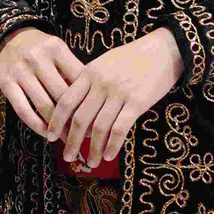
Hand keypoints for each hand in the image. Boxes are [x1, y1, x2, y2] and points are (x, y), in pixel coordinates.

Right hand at [0, 28, 83, 137]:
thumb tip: (91, 105)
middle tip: (85, 134)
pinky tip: (46, 133)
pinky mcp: (6, 84)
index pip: (78, 79)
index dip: (89, 100)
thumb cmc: (43, 51)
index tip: (97, 117)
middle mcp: (37, 58)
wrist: (11, 39)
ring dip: (57, 126)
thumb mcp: (60, 52)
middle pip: (62, 95)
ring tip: (67, 138)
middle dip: (75, 117)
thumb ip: (73, 72)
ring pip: (43, 105)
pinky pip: (23, 111)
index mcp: (56, 48)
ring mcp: (20, 71)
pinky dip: (36, 125)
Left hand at [45, 28, 184, 166]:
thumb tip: (75, 108)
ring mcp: (119, 93)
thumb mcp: (104, 63)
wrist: (163, 50)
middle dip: (72, 141)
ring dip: (93, 149)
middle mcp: (101, 84)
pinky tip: (109, 155)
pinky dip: (112, 145)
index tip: (50, 136)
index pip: (66, 101)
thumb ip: (89, 82)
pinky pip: (120, 129)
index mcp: (89, 73)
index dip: (56, 121)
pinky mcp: (137, 102)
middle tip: (68, 157)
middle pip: (80, 118)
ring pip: (99, 128)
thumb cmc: (133, 58)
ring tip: (91, 163)